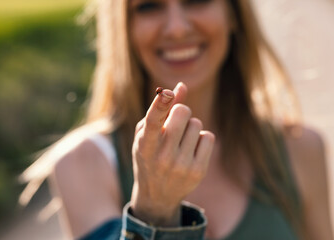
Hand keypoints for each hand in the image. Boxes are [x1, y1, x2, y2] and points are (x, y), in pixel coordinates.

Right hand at [130, 82, 214, 226]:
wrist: (157, 195)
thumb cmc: (150, 156)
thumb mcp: (148, 134)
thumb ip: (162, 110)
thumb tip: (182, 86)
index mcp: (145, 145)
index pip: (153, 121)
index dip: (160, 105)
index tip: (166, 94)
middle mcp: (162, 156)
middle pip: (183, 112)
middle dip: (180, 111)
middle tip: (175, 122)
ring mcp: (182, 165)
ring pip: (196, 124)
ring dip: (190, 127)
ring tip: (180, 142)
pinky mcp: (198, 171)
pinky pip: (208, 137)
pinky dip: (201, 139)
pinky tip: (191, 150)